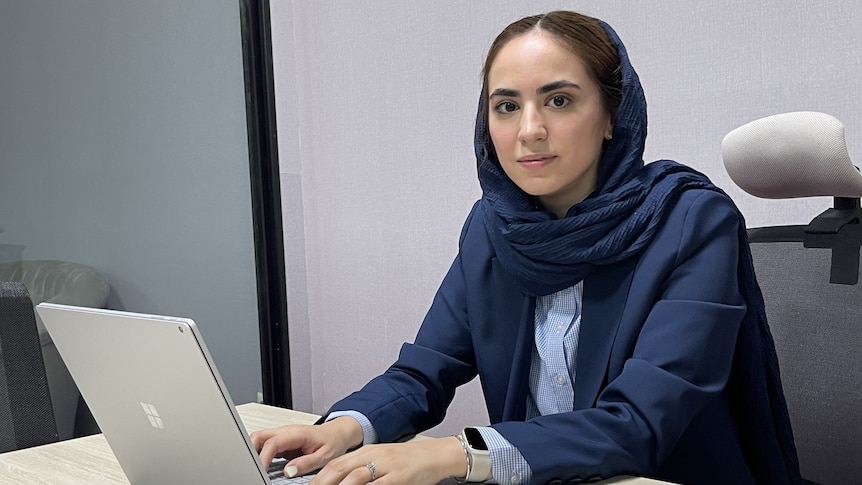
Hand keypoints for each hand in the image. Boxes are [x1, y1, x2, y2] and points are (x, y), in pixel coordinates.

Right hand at [250, 416, 363, 477]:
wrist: (338, 433)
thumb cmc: (333, 442)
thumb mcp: (324, 456)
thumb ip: (306, 463)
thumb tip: (288, 471)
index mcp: (296, 433)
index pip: (272, 443)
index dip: (263, 457)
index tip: (260, 471)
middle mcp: (287, 431)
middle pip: (259, 436)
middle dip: (250, 451)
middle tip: (251, 469)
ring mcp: (283, 435)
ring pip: (259, 439)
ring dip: (254, 452)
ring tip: (255, 469)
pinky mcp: (282, 441)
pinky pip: (265, 445)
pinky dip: (259, 454)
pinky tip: (261, 466)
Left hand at [309, 436, 465, 484]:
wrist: (438, 454)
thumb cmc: (411, 461)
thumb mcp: (383, 460)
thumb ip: (364, 469)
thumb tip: (344, 481)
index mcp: (367, 451)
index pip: (336, 463)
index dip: (318, 477)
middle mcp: (374, 456)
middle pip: (340, 469)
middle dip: (322, 483)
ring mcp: (386, 466)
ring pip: (355, 478)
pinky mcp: (399, 476)